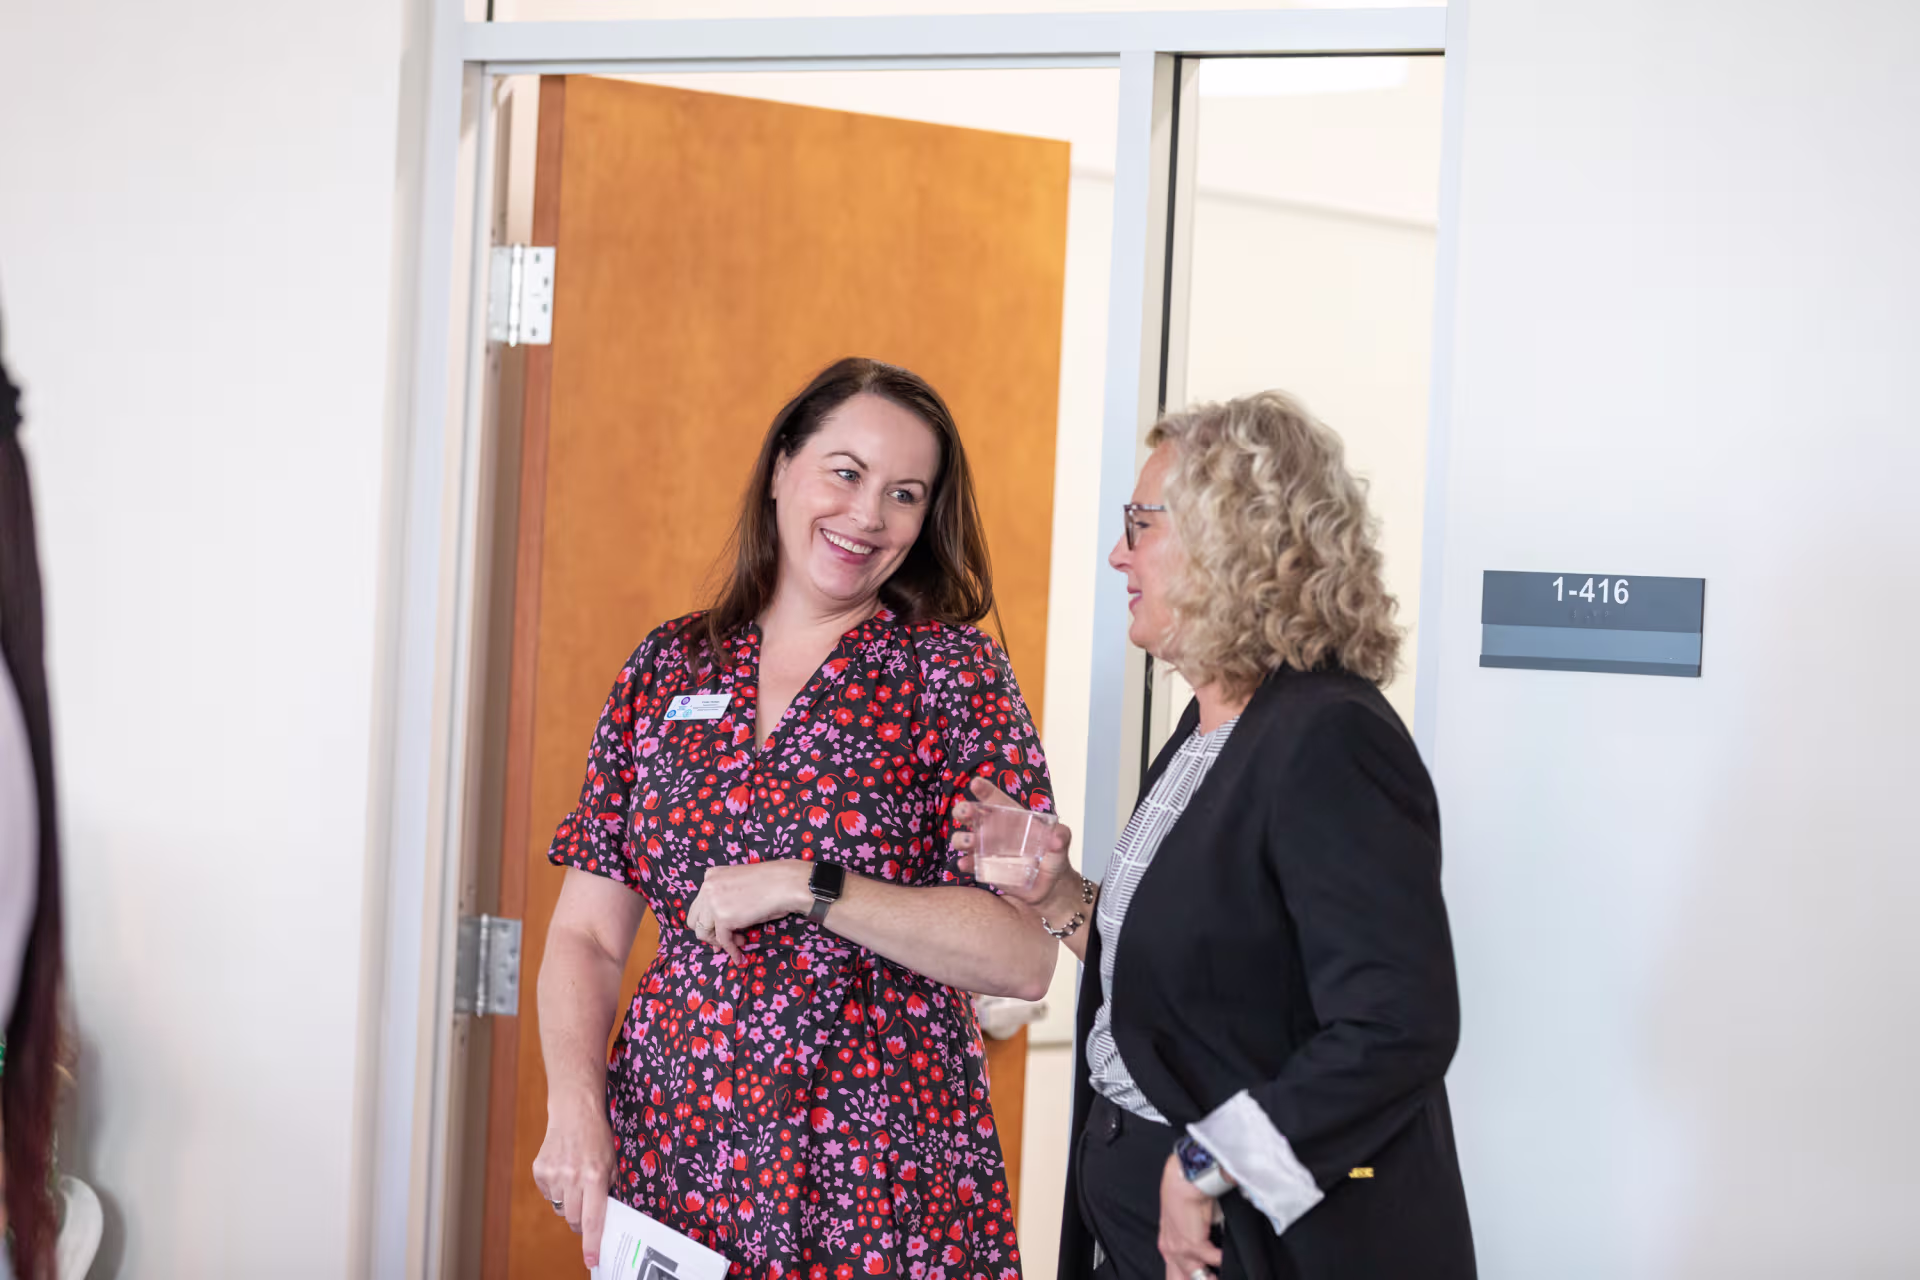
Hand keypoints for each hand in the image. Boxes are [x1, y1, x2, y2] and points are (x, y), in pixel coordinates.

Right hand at [532, 1090, 615, 1268]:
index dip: (592, 1243)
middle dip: (579, 1221)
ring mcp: (553, 1174)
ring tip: (575, 1179)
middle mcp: (573, 1177)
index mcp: (595, 1177)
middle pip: (572, 1219)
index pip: (593, 1219)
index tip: (592, 1261)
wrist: (574, 1111)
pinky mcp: (539, 1170)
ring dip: (567, 1202)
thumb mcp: (612, 1163)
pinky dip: (555, 1189)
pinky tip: (562, 1170)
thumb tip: (602, 1218)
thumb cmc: (597, 1137)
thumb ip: (607, 1190)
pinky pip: (547, 1194)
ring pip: (559, 1208)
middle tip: (585, 1209)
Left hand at [687, 861, 810, 962]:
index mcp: (710, 875)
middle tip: (725, 938)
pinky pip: (723, 940)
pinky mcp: (723, 918)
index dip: (709, 920)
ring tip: (739, 940)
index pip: (700, 904)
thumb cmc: (770, 882)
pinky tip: (739, 957)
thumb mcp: (739, 884)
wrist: (784, 883)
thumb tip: (720, 926)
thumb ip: (726, 898)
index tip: (721, 929)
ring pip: (703, 932)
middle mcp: (707, 887)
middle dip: (708, 932)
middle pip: (694, 919)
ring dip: (719, 941)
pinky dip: (730, 951)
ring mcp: (713, 903)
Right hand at [951, 776, 1076, 908]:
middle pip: (972, 815)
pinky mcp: (985, 868)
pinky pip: (971, 864)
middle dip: (964, 810)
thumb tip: (1057, 839)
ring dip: (962, 838)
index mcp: (1011, 817)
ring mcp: (987, 849)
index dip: (984, 790)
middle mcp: (994, 830)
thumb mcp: (1061, 842)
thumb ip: (1061, 836)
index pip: (995, 799)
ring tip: (969, 842)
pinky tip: (964, 864)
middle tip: (966, 812)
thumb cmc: (1053, 854)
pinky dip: (965, 863)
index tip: (976, 784)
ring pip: (965, 839)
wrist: (1050, 885)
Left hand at [1159, 1151, 1224, 1279]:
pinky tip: (1228, 1257)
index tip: (1206, 1275)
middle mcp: (1170, 1250)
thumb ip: (1199, 1243)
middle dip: (1200, 1278)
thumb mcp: (1192, 1223)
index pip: (1174, 1275)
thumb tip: (1214, 1255)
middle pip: (1179, 1278)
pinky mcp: (1192, 1244)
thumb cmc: (1190, 1194)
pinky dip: (1223, 1259)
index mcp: (1168, 1246)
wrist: (1186, 1177)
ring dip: (1213, 1274)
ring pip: (1197, 1275)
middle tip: (1212, 1275)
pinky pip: (1213, 1260)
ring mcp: (1178, 1249)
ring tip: (1228, 1272)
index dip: (1190, 1277)